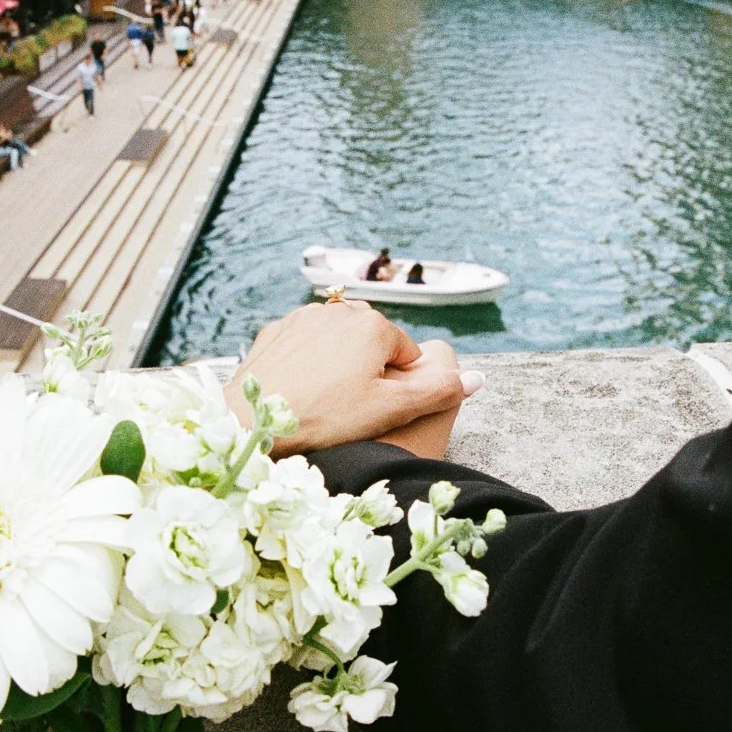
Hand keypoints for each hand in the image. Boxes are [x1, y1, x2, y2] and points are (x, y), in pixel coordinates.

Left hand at [230, 302, 469, 453]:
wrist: (252, 421)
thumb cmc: (323, 417)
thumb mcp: (390, 411)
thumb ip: (438, 392)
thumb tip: (480, 378)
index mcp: (374, 326)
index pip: (406, 357)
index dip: (396, 388)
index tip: (374, 411)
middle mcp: (340, 310)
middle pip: (372, 346)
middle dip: (368, 373)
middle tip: (349, 410)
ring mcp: (303, 317)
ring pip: (338, 344)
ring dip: (339, 368)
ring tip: (323, 404)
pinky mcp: (276, 331)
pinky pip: (305, 347)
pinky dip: (308, 366)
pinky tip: (298, 392)